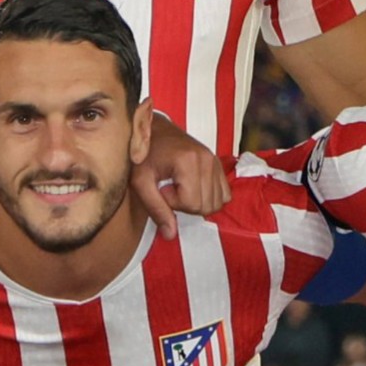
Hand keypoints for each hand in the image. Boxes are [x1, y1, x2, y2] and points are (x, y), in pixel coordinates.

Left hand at [136, 114, 230, 228]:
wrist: (154, 131)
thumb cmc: (144, 154)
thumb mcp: (141, 182)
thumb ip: (155, 209)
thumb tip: (171, 234)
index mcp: (188, 161)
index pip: (191, 204)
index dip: (173, 203)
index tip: (162, 188)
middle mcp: (207, 160)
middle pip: (206, 206)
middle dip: (185, 204)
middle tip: (169, 188)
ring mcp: (215, 161)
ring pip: (217, 203)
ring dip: (197, 201)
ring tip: (180, 186)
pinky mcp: (218, 164)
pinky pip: (224, 195)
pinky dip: (209, 197)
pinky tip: (192, 187)